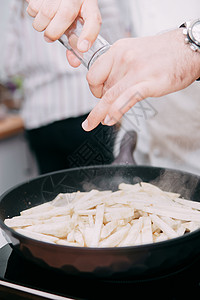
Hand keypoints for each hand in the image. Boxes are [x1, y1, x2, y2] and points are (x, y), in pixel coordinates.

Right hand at [26, 0, 100, 52]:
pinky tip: (39, 11)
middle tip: (50, 37)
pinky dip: (33, 14)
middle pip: (66, 15)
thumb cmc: (69, 10)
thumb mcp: (76, 23)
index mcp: (89, 5)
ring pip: (46, 12)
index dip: (89, 35)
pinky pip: (33, 7)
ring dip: (41, 25)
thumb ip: (75, 43)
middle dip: (54, 32)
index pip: (93, 20)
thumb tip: (74, 63)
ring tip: (45, 23)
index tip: (82, 48)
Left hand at [82, 29, 199, 130]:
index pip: (93, 74)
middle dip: (102, 102)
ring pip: (110, 96)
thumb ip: (119, 67)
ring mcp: (136, 71)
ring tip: (97, 122)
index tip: (98, 95)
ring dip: (101, 113)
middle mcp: (124, 58)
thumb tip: (109, 85)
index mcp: (118, 50)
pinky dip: (115, 112)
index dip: (93, 89)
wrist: (187, 48)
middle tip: (106, 108)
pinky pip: (125, 99)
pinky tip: (109, 120)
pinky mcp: (148, 83)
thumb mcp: (133, 51)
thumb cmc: (163, 52)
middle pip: (102, 88)